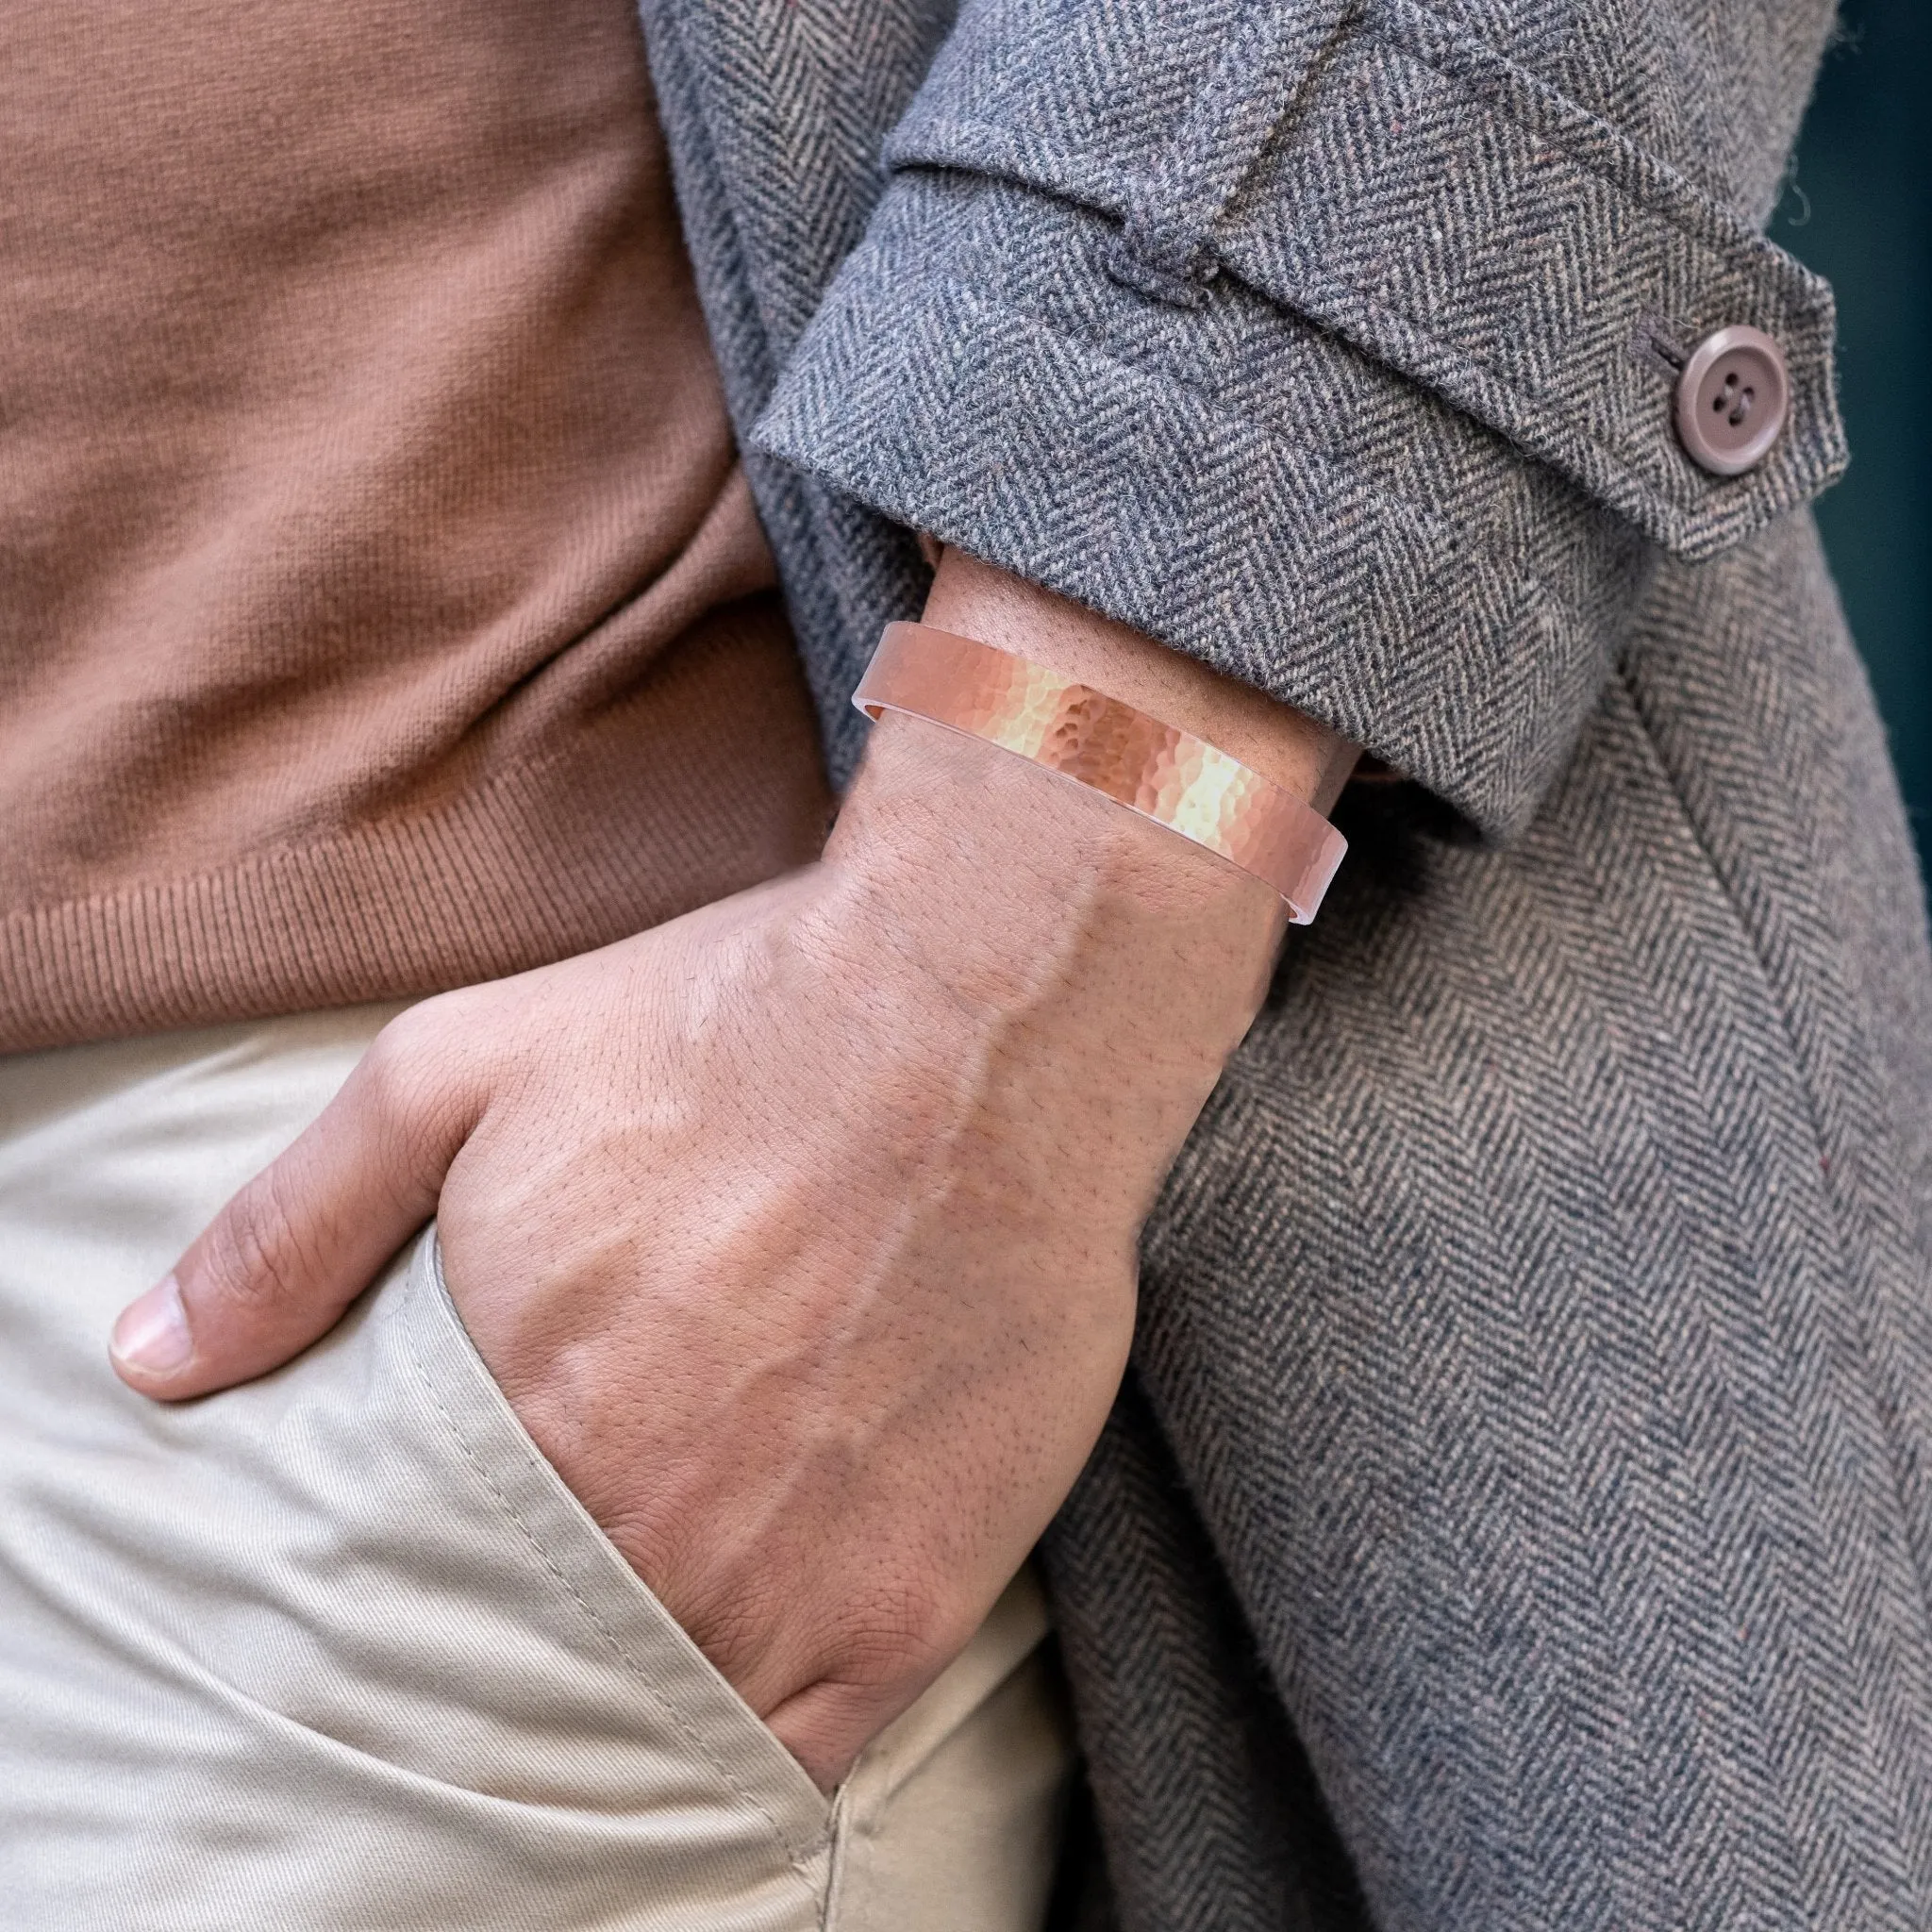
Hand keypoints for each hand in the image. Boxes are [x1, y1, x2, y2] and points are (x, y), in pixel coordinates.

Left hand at [111, 560, 1345, 1786]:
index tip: (429, 1574)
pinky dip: (752, 1744)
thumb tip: (153, 1358)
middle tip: (545, 1583)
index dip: (415, 1597)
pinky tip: (734, 1682)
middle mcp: (657, 1525)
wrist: (975, 1017)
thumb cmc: (723, 1027)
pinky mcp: (921, 1590)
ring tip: (632, 1630)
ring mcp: (798, 1576)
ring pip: (664, 1722)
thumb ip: (295, 1226)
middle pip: (540, 1664)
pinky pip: (808, 1749)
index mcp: (528, 1415)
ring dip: (630, 1698)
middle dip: (517, 1644)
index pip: (414, 1594)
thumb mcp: (458, 1070)